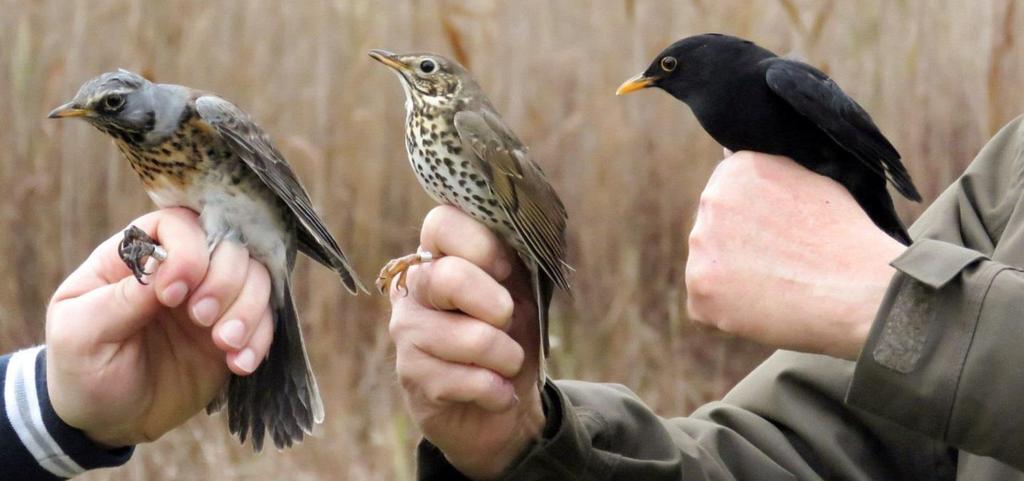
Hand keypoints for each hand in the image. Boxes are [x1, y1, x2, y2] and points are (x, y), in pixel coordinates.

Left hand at [45, 208, 273, 446]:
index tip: (172, 295)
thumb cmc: (81, 368)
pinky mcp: (232, 332)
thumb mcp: (80, 333)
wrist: (108, 421)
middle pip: (228, 245)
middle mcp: (182, 270)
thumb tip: (165, 272)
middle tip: (202, 319)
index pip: (177, 225)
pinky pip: (266, 321)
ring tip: (225, 344)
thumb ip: (120, 298)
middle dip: (224, 281)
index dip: (186, 251)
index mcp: (137, 257)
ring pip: (256, 277)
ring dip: (248, 309)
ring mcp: (211, 300)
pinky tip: (238, 364)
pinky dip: (260, 340)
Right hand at [389, 206, 544, 479]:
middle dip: (498, 307)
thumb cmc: (509, 336)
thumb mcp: (523, 291)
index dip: (482, 244)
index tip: (506, 270)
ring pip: (469, 338)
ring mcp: (406, 330)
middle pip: (449, 278)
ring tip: (508, 363)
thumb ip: (517, 259)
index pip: (442, 223)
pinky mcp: (411, 376)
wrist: (498, 403)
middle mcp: (414, 287)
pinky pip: (468, 380)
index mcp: (440, 254)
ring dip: (507, 356)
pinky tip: (495, 392)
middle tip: (508, 320)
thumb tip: (521, 233)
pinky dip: (498, 391)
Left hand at [686, 151, 905, 359]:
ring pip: (707, 269)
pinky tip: (764, 309)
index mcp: (736, 170)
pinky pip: (705, 306)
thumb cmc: (844, 237)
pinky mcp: (699, 290)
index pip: (727, 199)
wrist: (858, 290)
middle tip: (780, 266)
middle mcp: (711, 201)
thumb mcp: (810, 180)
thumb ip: (767, 171)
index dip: (754, 225)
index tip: (779, 239)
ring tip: (777, 288)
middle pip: (713, 234)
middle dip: (738, 252)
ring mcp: (700, 246)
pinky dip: (728, 314)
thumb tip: (729, 154)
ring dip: (732, 283)